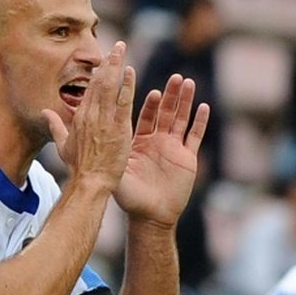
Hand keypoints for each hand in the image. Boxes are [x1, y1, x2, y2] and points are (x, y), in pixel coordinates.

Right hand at [43, 41, 135, 194]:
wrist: (90, 182)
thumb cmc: (78, 167)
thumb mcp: (63, 145)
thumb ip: (55, 126)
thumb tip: (44, 112)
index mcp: (79, 117)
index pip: (90, 89)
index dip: (99, 73)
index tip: (106, 60)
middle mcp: (90, 115)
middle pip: (99, 82)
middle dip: (109, 62)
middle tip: (118, 46)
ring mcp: (104, 120)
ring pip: (110, 86)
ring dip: (116, 66)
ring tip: (122, 49)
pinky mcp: (118, 128)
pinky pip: (123, 101)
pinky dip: (126, 85)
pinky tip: (130, 71)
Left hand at [114, 73, 209, 225]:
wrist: (151, 217)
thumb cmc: (130, 198)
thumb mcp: (116, 173)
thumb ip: (107, 155)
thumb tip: (91, 140)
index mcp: (140, 142)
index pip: (145, 116)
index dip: (149, 103)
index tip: (153, 90)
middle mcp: (157, 141)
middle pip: (165, 112)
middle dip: (170, 95)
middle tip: (174, 77)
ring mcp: (174, 148)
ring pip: (182, 119)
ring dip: (186, 101)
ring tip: (188, 83)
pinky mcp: (188, 158)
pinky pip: (195, 136)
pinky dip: (200, 122)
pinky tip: (204, 107)